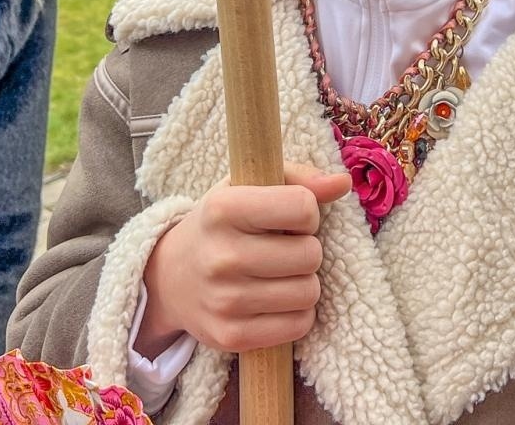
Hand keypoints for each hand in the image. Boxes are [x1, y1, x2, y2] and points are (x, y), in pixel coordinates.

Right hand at [139, 163, 350, 355]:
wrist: (170, 278)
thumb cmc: (222, 225)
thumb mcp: (247, 188)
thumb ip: (299, 179)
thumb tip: (343, 183)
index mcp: (223, 209)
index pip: (302, 207)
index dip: (306, 212)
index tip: (288, 217)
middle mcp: (221, 255)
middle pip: (310, 254)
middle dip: (306, 249)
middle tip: (284, 249)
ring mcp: (224, 300)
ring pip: (309, 292)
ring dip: (303, 282)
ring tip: (280, 274)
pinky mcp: (231, 336)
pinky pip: (299, 326)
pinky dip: (297, 313)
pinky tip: (275, 300)